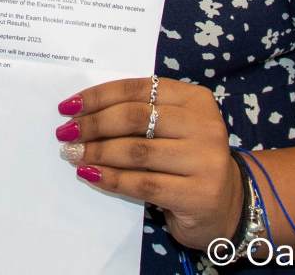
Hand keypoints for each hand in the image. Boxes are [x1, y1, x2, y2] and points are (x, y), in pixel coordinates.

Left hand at [55, 77, 242, 246]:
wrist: (228, 205)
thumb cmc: (188, 160)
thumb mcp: (172, 128)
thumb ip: (139, 116)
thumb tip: (81, 114)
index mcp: (195, 99)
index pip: (137, 89)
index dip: (98, 97)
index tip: (69, 107)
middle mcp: (204, 125)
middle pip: (134, 118)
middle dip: (93, 125)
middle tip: (65, 133)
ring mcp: (205, 159)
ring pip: (136, 151)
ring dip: (97, 152)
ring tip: (73, 154)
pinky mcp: (199, 193)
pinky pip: (143, 183)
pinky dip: (111, 178)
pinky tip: (90, 175)